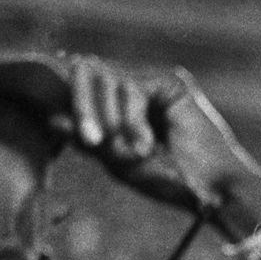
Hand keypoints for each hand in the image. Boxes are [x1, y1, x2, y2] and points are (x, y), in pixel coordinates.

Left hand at [60, 56, 260, 224]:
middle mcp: (133, 86)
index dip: (70, 101)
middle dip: (83, 106)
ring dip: (112, 121)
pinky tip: (147, 145)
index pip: (79, 85)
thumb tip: (51, 118)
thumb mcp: (117, 162)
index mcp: (116, 105)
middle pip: (87, 71)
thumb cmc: (167, 180)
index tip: (70, 130)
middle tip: (92, 141)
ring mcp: (152, 81)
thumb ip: (88, 141)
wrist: (210, 189)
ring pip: (106, 80)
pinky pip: (131, 87)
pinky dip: (132, 120)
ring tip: (133, 152)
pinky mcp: (170, 81)